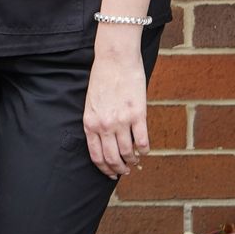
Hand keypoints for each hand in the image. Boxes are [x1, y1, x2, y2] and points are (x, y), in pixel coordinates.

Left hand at [85, 40, 149, 178]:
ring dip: (133, 160)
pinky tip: (145, 150)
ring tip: (136, 160)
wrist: (115, 59)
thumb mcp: (91, 103)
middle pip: (112, 158)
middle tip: (126, 171)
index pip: (96, 155)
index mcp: (90, 123)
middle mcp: (104, 125)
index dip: (105, 169)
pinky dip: (145, 150)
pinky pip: (143, 140)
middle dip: (120, 169)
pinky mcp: (138, 114)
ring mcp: (121, 121)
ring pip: (128, 152)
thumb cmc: (102, 79)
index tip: (111, 174)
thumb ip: (96, 122)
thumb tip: (105, 141)